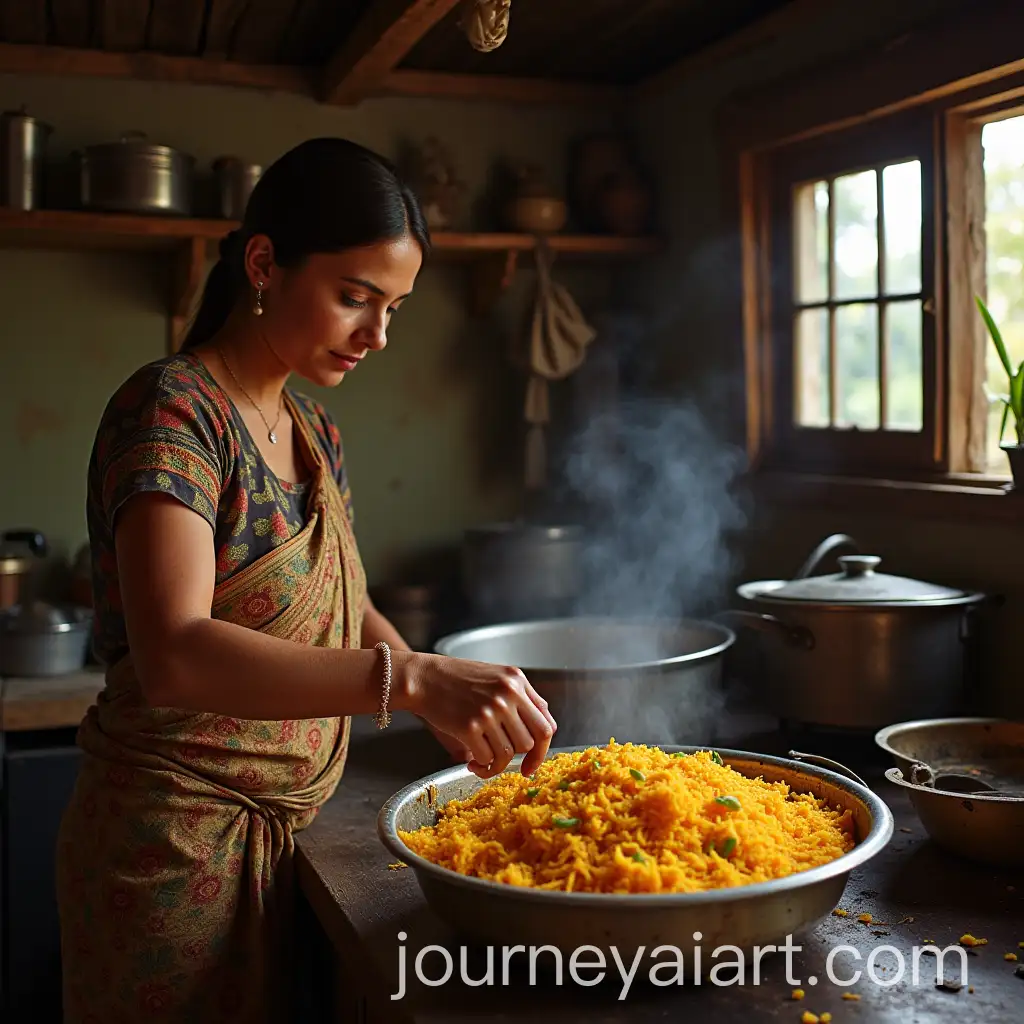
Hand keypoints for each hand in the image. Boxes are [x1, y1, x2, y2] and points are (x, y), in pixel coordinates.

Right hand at [406, 653, 556, 777]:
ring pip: (509, 754)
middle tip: (502, 760)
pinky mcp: (470, 726)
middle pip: (530, 743)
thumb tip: (543, 727)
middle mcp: (507, 695)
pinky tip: (473, 762)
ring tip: (483, 760)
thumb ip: (521, 698)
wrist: (424, 677)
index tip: (532, 762)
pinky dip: (482, 767)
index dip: (542, 750)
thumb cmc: (458, 679)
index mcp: (517, 681)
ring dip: (497, 765)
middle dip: (518, 758)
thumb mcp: (496, 677)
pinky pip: (487, 758)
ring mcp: (489, 711)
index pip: (546, 724)